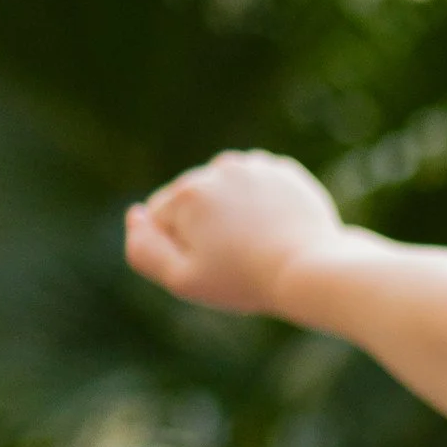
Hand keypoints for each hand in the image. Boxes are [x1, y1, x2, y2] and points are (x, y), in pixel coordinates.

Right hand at [124, 150, 343, 315]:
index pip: (162, 220)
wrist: (311, 270)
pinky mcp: (284, 171)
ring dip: (233, 213)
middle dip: (206, 227)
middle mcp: (217, 168)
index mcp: (187, 192)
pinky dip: (263, 205)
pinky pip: (259, 188)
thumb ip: (143, 250)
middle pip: (194, 202)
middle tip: (238, 258)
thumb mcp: (182, 280)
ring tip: (257, 243)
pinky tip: (277, 229)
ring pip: (227, 192)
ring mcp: (254, 166)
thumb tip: (135, 215)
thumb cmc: (245, 280)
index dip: (181, 249)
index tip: (212, 264)